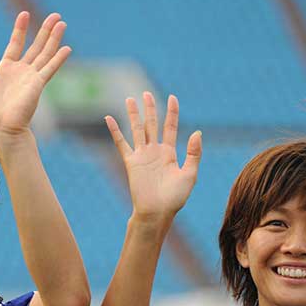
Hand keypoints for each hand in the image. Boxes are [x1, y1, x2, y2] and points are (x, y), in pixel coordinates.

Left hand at [0, 11, 69, 138]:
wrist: (2, 129)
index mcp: (6, 69)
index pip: (15, 44)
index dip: (20, 29)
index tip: (23, 15)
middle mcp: (21, 71)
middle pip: (36, 46)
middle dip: (45, 30)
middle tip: (55, 16)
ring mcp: (31, 77)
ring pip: (45, 53)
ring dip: (54, 38)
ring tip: (62, 22)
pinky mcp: (37, 85)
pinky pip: (49, 68)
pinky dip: (58, 59)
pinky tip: (67, 48)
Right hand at [106, 92, 201, 224]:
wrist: (157, 212)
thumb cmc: (175, 198)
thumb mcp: (190, 174)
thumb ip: (194, 153)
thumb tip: (197, 132)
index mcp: (170, 153)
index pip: (170, 127)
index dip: (172, 112)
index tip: (173, 97)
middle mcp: (155, 151)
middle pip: (152, 124)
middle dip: (150, 108)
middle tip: (147, 93)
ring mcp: (142, 156)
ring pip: (137, 130)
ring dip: (134, 115)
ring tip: (130, 99)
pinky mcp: (131, 163)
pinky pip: (121, 144)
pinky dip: (114, 131)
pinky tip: (108, 119)